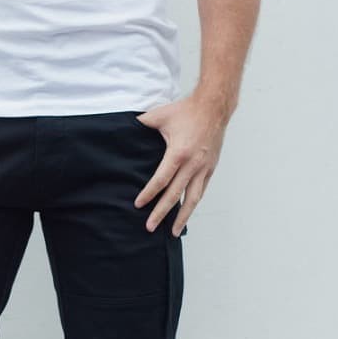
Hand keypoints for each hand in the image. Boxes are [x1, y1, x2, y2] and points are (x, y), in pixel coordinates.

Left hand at [133, 91, 230, 235]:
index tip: (138, 204)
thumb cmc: (186, 110)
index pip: (161, 179)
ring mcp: (203, 168)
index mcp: (179, 153)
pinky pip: (201, 191)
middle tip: (150, 227)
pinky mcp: (210, 168)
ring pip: (192, 198)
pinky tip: (185, 214)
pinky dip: (193, 204)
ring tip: (172, 231)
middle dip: (161, 213)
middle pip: (174, 194)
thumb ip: (141, 124)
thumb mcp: (160, 115)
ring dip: (182, 217)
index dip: (149, 193)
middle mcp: (192, 164)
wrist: (214, 107)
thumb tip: (123, 129)